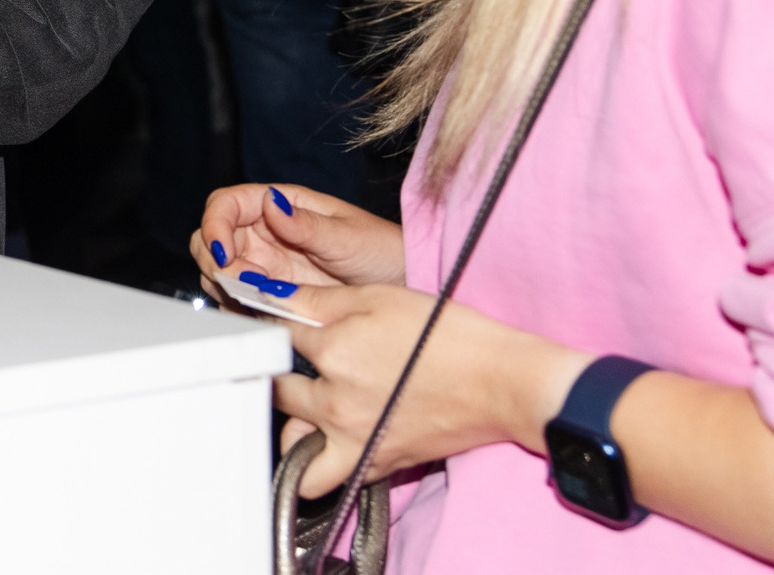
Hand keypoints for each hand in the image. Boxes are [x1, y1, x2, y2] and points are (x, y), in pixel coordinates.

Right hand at [191, 182, 404, 295]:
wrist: (406, 288)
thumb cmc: (384, 252)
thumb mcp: (348, 237)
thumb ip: (306, 225)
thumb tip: (270, 202)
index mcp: (281, 205)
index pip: (227, 204)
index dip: (215, 225)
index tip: (224, 253)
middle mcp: (267, 231)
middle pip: (212, 237)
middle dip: (216, 260)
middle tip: (242, 285)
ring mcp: (267, 263)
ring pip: (219, 270)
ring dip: (226, 286)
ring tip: (257, 302)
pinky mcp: (272, 293)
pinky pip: (238, 298)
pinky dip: (238, 307)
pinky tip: (259, 314)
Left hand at [271, 283, 585, 496]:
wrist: (501, 382)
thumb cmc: (449, 336)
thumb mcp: (379, 297)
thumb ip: (318, 300)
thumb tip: (274, 296)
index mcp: (333, 352)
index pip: (275, 335)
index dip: (273, 323)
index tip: (273, 322)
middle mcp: (335, 401)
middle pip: (277, 387)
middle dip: (279, 370)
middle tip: (297, 361)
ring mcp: (353, 438)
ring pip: (290, 441)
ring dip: (289, 424)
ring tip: (305, 406)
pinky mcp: (375, 464)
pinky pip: (325, 476)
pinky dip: (315, 464)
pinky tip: (324, 440)